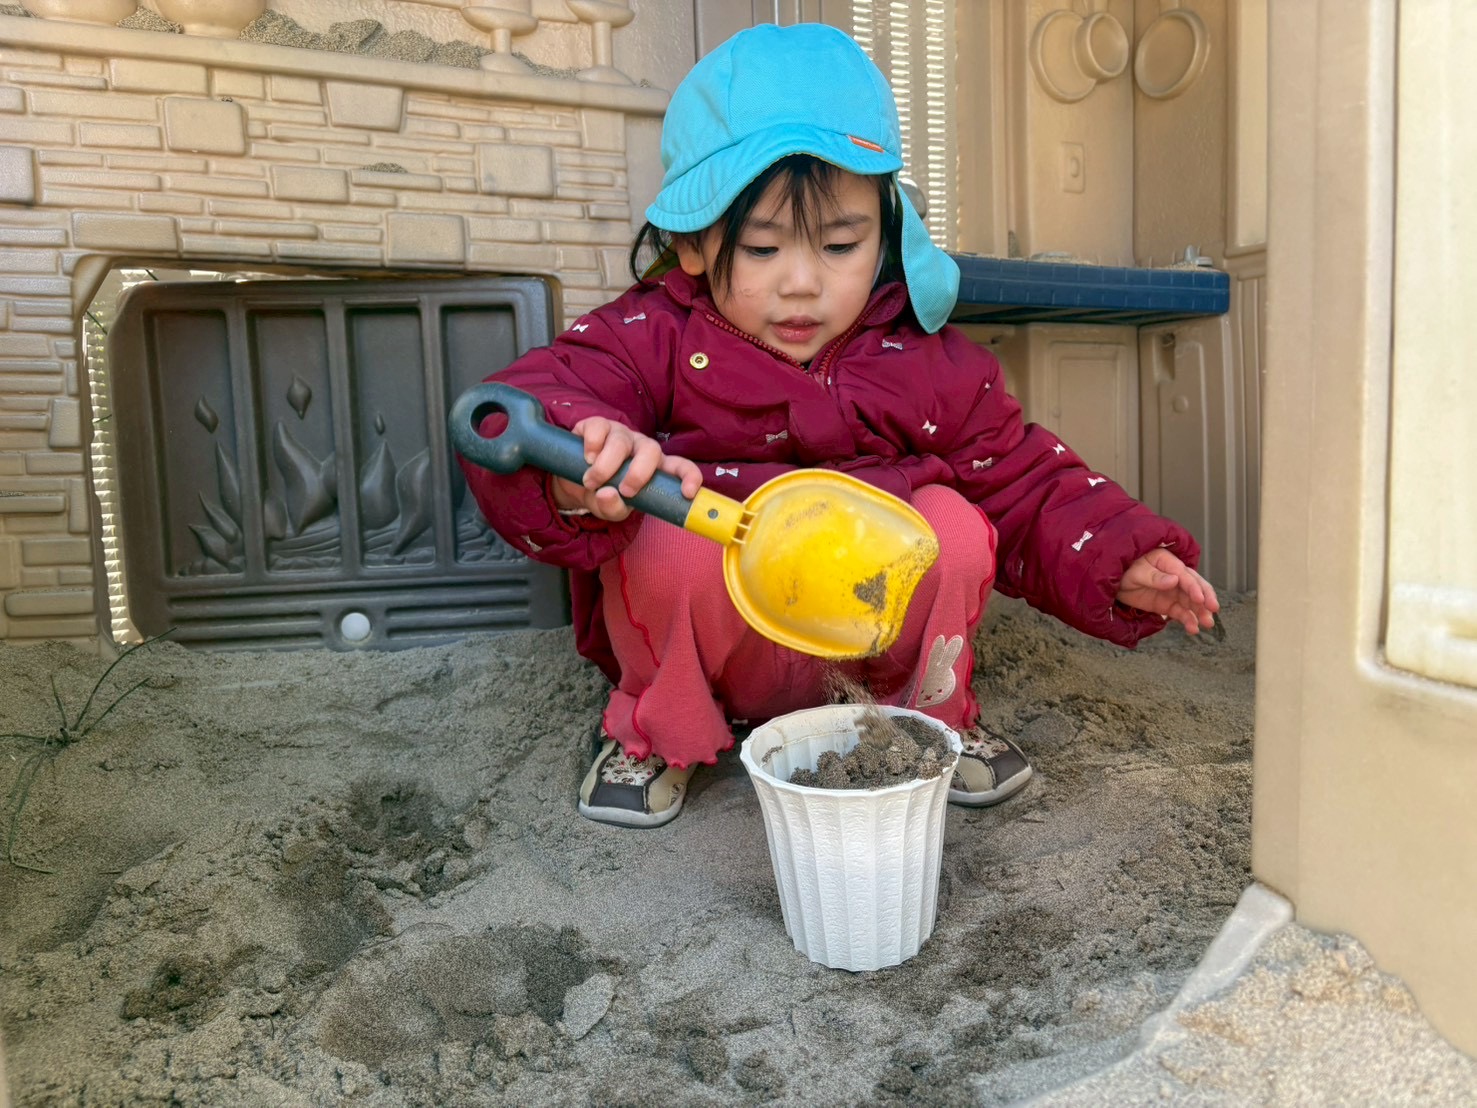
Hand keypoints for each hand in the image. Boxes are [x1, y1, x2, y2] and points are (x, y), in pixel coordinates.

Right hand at [550, 417, 702, 521]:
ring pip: (621, 442)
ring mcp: (620, 434)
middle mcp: (641, 448)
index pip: (681, 467)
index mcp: (655, 469)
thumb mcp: (609, 509)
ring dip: (605, 467)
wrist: (572, 482)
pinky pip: (599, 428)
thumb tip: (607, 494)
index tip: (687, 493)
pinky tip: (586, 458)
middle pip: (651, 450)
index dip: (690, 476)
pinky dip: (592, 445)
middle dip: (639, 473)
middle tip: (623, 491)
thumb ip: (613, 508)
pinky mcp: (598, 425)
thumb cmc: (601, 495)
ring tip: (591, 482)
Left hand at [1114, 548, 1219, 634]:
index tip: (1200, 599)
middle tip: (1213, 609)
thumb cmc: (1124, 570)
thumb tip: (1174, 580)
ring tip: (1207, 624)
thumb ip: (1155, 577)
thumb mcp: (1136, 572)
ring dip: (1200, 612)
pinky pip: (1181, 612)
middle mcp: (1175, 575)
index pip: (1184, 575)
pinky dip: (1188, 620)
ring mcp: (1173, 591)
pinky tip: (1193, 628)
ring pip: (1191, 601)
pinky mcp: (1168, 604)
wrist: (1113, 583)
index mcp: (1168, 562)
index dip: (1193, 587)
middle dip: (1206, 598)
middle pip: (1195, 586)